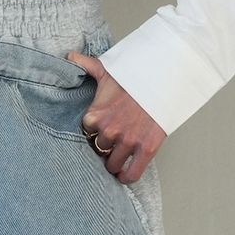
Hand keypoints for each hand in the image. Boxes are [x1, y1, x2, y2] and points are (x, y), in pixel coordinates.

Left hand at [65, 53, 164, 183]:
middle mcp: (108, 131)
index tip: (99, 131)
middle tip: (112, 141)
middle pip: (97, 150)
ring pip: (111, 164)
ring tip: (118, 156)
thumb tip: (70, 56)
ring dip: (114, 162)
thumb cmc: (136, 74)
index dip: (93, 133)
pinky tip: (124, 174)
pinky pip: (131, 174)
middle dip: (103, 147)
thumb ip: (86, 65)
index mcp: (95, 115)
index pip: (85, 134)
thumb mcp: (107, 69)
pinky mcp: (146, 149)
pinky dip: (126, 177)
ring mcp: (128, 141)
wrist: (164, 76)